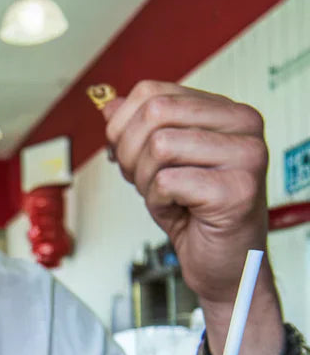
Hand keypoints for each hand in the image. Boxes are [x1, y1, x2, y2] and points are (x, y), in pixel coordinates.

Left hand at [103, 81, 268, 305]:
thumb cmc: (196, 215)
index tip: (126, 155)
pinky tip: (179, 212)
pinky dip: (158, 203)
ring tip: (166, 198)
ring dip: (145, 181)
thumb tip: (109, 106)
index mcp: (225, 112)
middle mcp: (242, 125)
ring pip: (159, 146)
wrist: (223, 263)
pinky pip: (166, 182)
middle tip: (143, 181)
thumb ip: (138, 132)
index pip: (153, 92)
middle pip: (154, 113)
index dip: (122, 126)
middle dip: (130, 153)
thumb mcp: (159, 165)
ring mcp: (245, 156)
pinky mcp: (236, 189)